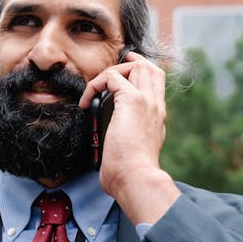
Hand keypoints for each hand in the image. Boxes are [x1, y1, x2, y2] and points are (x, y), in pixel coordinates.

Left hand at [79, 52, 179, 223]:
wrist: (135, 177)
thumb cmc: (130, 174)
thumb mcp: (131, 154)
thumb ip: (125, 144)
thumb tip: (108, 152)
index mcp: (156, 118)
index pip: (155, 86)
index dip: (139, 77)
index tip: (118, 85)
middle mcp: (155, 106)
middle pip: (151, 68)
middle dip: (130, 63)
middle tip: (109, 72)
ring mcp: (146, 100)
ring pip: (136, 65)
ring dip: (112, 71)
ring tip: (95, 87)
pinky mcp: (132, 100)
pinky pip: (111, 77)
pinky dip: (95, 84)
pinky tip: (86, 102)